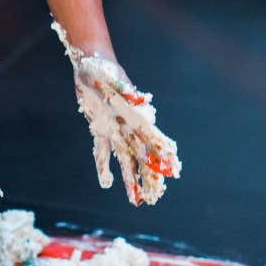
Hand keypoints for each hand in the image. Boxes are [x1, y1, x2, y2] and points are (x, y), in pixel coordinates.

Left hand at [52, 22, 181, 205]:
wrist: (91, 64)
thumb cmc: (105, 69)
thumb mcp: (114, 80)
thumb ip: (128, 93)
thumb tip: (144, 101)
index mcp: (136, 116)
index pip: (154, 140)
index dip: (163, 155)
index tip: (174, 171)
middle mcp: (129, 127)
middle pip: (142, 156)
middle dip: (150, 176)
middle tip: (156, 198)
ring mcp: (115, 130)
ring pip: (125, 160)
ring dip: (131, 179)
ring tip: (136, 200)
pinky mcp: (99, 129)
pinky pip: (102, 152)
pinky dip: (103, 167)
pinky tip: (106, 183)